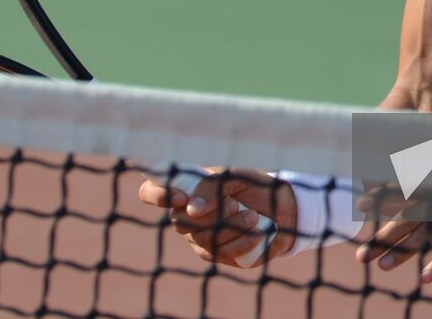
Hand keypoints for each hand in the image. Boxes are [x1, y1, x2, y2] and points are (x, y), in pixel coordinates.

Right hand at [138, 168, 297, 266]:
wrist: (280, 207)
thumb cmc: (252, 186)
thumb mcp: (234, 177)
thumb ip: (211, 187)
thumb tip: (191, 209)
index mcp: (184, 189)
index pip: (150, 192)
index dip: (157, 195)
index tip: (180, 197)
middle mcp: (185, 216)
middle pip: (180, 222)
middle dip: (210, 215)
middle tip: (235, 204)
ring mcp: (198, 238)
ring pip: (202, 240)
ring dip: (230, 228)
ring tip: (253, 217)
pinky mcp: (217, 255)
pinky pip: (220, 254)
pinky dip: (240, 242)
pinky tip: (256, 233)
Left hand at [354, 183, 431, 282]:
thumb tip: (429, 178)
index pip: (408, 190)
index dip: (382, 198)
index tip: (359, 205)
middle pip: (410, 217)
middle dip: (384, 236)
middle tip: (360, 254)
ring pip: (428, 232)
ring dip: (404, 249)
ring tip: (382, 267)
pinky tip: (424, 278)